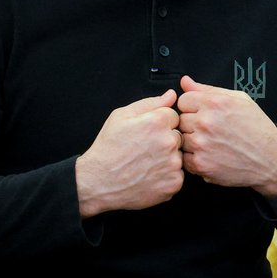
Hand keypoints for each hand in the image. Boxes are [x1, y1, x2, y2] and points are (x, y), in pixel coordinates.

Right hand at [76, 90, 183, 217]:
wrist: (98, 183)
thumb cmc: (108, 149)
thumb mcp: (121, 117)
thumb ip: (150, 103)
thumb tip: (171, 95)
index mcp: (157, 122)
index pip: (173, 116)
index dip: (159, 124)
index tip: (146, 134)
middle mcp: (168, 142)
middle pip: (178, 136)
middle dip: (164, 141)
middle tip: (144, 150)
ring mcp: (172, 164)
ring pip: (178, 156)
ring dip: (167, 159)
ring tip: (144, 164)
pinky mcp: (173, 183)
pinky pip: (177, 175)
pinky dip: (166, 177)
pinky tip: (149, 176)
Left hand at [176, 75, 276, 205]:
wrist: (270, 158)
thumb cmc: (257, 128)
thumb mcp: (239, 100)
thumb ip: (209, 89)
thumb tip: (185, 81)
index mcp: (214, 103)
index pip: (183, 100)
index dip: (193, 107)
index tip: (204, 114)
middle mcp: (206, 122)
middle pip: (180, 120)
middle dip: (193, 124)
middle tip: (212, 130)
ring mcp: (201, 144)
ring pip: (181, 139)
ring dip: (193, 141)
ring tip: (213, 143)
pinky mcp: (200, 164)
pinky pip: (184, 158)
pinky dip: (195, 158)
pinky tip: (211, 155)